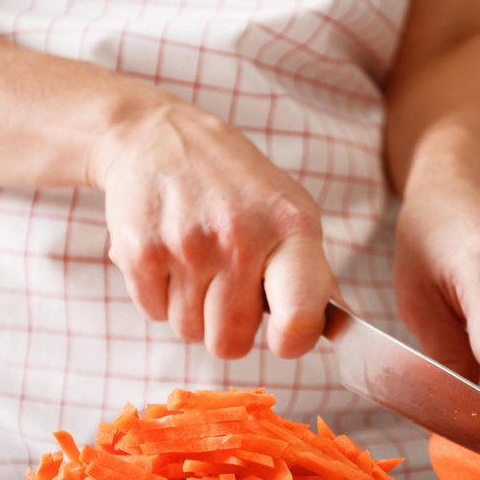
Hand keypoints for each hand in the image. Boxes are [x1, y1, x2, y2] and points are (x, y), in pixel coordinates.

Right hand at [91, 96, 334, 357]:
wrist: (156, 136)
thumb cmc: (235, 185)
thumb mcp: (289, 210)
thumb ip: (313, 273)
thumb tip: (338, 326)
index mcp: (291, 227)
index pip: (300, 316)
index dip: (292, 341)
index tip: (283, 335)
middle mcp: (240, 237)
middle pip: (230, 342)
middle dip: (228, 327)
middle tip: (227, 287)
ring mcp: (187, 245)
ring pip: (189, 331)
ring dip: (192, 310)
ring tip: (196, 261)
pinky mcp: (140, 251)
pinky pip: (153, 313)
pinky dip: (159, 295)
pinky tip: (168, 254)